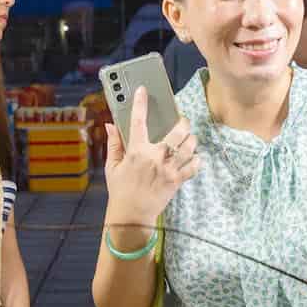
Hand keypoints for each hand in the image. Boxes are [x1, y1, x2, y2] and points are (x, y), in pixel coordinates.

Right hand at [103, 86, 199, 227]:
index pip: (138, 121)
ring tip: (188, 139)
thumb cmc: (120, 190)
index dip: (140, 103)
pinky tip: (193, 157)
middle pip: (178, 131)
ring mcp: (169, 169)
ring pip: (189, 146)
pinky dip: (196, 160)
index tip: (143, 90)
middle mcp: (155, 156)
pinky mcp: (177, 180)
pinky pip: (194, 166)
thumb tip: (110, 125)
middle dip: (183, 122)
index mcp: (137, 151)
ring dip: (191, 140)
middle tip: (182, 122)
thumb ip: (114, 144)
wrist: (131, 215)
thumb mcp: (113, 166)